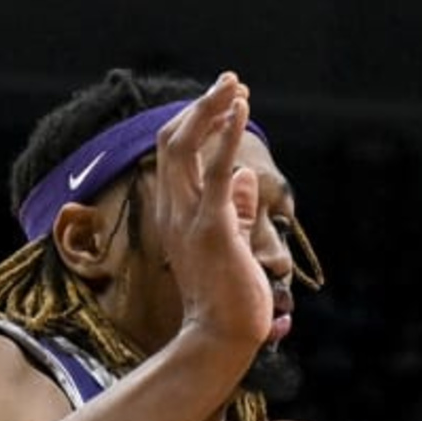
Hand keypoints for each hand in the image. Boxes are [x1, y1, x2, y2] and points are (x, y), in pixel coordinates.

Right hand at [145, 75, 271, 362]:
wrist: (220, 339)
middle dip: (201, 106)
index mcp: (175, 212)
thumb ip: (238, 210)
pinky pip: (216, 172)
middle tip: (230, 81)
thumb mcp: (232, 245)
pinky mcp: (212, 228)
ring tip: (234, 84)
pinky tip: (240, 109)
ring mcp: (189, 218)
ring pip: (186, 146)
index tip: (224, 102)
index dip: (195, 122)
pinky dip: (226, 136)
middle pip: (172, 140)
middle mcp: (174, 210)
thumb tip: (249, 179)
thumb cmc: (228, 298)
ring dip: (211, 110)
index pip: (174, 154)